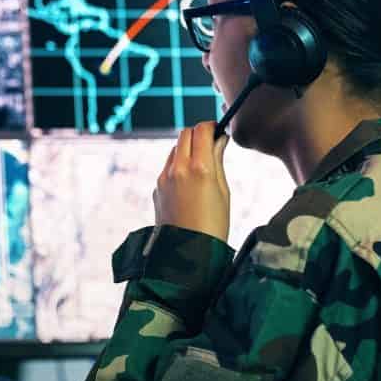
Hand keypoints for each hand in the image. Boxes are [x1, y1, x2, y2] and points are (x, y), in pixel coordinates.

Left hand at [152, 121, 230, 240]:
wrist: (189, 253)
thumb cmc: (214, 226)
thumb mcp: (224, 191)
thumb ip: (218, 161)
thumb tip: (219, 140)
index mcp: (199, 168)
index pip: (202, 130)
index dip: (211, 126)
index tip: (218, 131)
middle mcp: (178, 169)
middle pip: (185, 134)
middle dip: (198, 134)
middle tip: (210, 144)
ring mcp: (164, 178)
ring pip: (175, 149)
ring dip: (187, 148)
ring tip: (201, 165)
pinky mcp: (157, 188)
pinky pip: (168, 167)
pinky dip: (178, 165)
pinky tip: (190, 182)